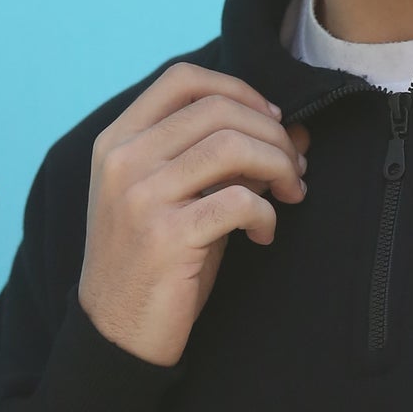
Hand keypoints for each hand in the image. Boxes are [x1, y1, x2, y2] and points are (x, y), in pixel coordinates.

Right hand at [79, 63, 308, 366]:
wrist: (117, 332)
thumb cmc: (154, 261)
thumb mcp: (176, 198)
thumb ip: (220, 158)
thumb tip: (295, 129)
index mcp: (118, 140)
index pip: (183, 80)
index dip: (239, 90)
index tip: (271, 120)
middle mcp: (124, 160)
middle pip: (218, 110)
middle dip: (273, 134)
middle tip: (295, 167)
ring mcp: (141, 197)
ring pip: (233, 147)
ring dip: (278, 166)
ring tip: (290, 194)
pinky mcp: (167, 237)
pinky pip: (240, 202)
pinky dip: (266, 215)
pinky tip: (263, 235)